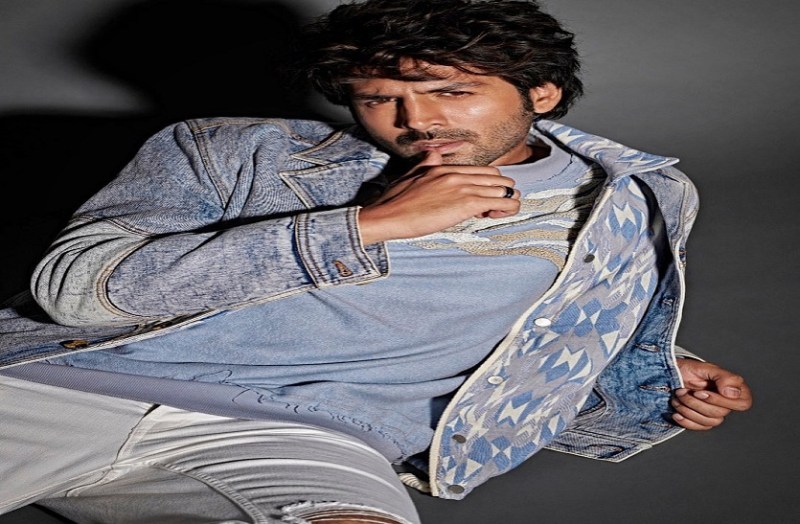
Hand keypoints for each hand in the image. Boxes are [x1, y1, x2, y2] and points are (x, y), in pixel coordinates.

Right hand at [358, 150, 520, 243]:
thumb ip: (425, 163)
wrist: (387, 216)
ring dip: (505, 203)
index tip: (479, 200)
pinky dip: (505, 211)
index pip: (484, 170)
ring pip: (507, 190)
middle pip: (499, 178)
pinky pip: (504, 203)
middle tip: (487, 209)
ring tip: (489, 214)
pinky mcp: (467, 204)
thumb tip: (433, 154)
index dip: (487, 186)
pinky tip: (490, 217)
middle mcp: (457, 175)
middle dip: (500, 193)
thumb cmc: (393, 202)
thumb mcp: (409, 175)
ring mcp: (463, 188)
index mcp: (444, 168)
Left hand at [672, 358, 752, 429]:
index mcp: (735, 389)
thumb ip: (725, 377)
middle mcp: (727, 403)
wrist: (671, 375)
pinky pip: (699, 427)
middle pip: (720, 414)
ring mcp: (715, 413)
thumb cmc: (690, 370)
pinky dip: (685, 421)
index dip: (720, 401)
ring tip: (677, 397)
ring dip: (688, 410)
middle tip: (682, 391)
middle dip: (696, 402)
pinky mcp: (703, 421)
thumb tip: (733, 393)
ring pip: (709, 422)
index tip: (701, 392)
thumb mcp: (707, 368)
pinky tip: (676, 413)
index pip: (742, 404)